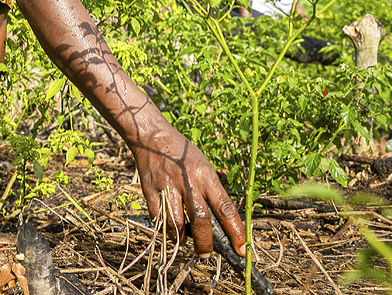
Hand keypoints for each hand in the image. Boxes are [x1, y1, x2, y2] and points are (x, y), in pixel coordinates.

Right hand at [130, 122, 245, 257]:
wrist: (152, 138)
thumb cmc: (184, 156)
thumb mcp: (204, 167)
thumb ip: (211, 193)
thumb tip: (220, 226)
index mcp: (206, 175)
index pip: (225, 208)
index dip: (235, 231)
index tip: (241, 250)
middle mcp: (188, 181)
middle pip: (201, 220)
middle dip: (206, 243)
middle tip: (206, 254)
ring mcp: (167, 186)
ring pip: (177, 225)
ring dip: (184, 239)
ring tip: (187, 241)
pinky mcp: (150, 191)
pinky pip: (159, 219)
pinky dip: (167, 229)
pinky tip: (171, 227)